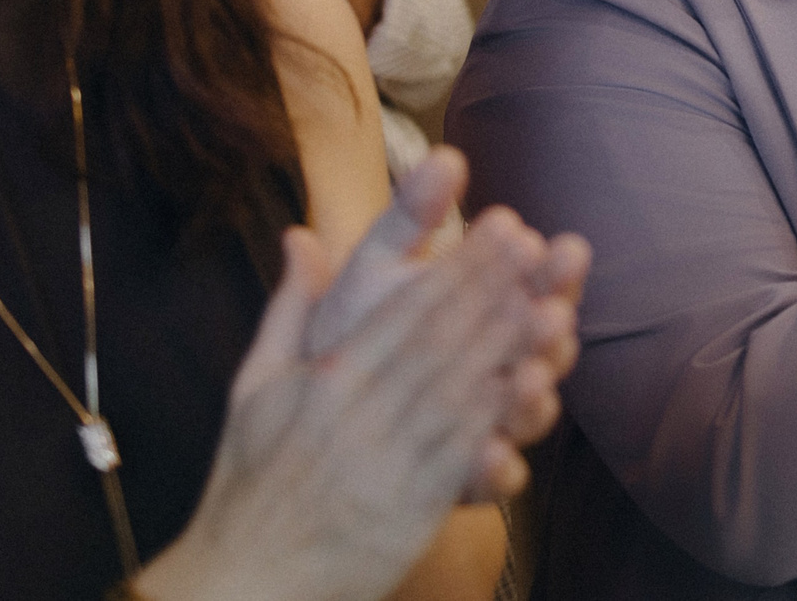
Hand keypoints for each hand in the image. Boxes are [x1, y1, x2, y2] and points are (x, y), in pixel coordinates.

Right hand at [141, 190, 586, 600]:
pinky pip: (460, 456)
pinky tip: (533, 390)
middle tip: (540, 250)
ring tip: (552, 308)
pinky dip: (497, 420)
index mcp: (326, 378)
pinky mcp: (408, 510)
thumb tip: (299, 236)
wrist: (244, 579)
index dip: (456, 268)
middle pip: (438, 341)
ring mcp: (386, 462)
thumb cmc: (249, 482)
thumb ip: (288, 308)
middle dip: (492, 292)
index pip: (403, 312)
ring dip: (508, 349)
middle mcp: (358, 413)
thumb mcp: (253, 387)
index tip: (498, 230)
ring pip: (458, 392)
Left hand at [305, 148, 590, 501]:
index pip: (531, 281)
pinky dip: (496, 465)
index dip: (542, 263)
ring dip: (535, 394)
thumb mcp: (377, 266)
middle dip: (551, 325)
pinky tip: (489, 454)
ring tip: (529, 378)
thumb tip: (445, 154)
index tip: (535, 241)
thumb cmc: (351, 331)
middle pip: (545, 343)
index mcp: (486, 309)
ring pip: (530, 409)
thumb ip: (412, 214)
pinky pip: (494, 474)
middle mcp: (500, 364)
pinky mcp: (467, 475)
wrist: (309, 421)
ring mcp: (489, 421)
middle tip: (553, 310)